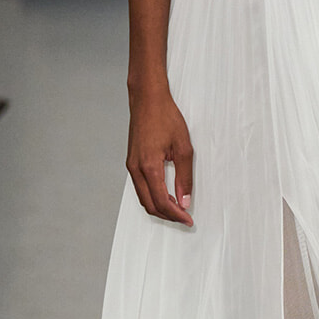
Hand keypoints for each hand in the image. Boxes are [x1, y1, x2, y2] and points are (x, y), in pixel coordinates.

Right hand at [126, 85, 193, 225]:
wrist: (147, 99)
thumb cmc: (165, 117)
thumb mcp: (183, 147)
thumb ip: (184, 176)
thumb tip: (185, 199)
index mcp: (149, 166)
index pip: (161, 202)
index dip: (176, 215)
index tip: (188, 219)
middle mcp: (136, 169)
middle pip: (149, 205)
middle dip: (168, 215)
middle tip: (184, 217)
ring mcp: (131, 166)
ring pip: (143, 198)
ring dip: (159, 207)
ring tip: (177, 208)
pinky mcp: (131, 162)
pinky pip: (140, 187)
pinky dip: (152, 196)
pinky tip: (165, 195)